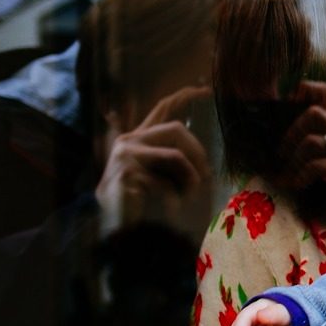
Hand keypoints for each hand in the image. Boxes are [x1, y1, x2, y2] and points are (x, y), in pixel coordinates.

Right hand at [96, 86, 212, 245]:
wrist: (119, 237)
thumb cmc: (145, 211)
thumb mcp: (165, 182)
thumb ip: (177, 164)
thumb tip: (204, 162)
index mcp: (138, 141)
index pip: (162, 108)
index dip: (184, 96)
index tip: (206, 89)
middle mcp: (128, 142)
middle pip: (175, 129)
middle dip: (198, 153)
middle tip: (205, 176)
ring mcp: (124, 156)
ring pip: (176, 156)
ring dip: (190, 180)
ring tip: (188, 198)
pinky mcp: (126, 173)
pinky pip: (165, 180)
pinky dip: (174, 198)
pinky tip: (168, 209)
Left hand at [274, 81, 325, 189]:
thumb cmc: (318, 187)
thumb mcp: (302, 159)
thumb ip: (293, 142)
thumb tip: (264, 130)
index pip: (324, 92)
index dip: (306, 89)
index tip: (288, 100)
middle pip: (314, 113)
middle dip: (290, 135)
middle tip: (278, 158)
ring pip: (312, 141)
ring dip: (293, 162)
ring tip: (285, 179)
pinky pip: (317, 164)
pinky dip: (302, 175)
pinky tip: (297, 185)